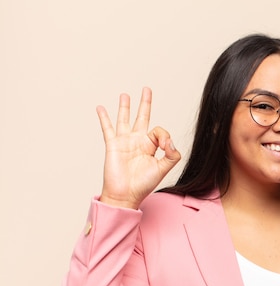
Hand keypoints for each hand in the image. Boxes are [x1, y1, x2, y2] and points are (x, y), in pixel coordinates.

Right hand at [97, 87, 180, 208]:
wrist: (126, 194)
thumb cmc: (143, 185)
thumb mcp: (163, 169)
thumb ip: (172, 155)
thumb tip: (171, 141)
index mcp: (151, 146)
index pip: (159, 131)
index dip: (164, 135)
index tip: (165, 145)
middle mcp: (138, 141)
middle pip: (142, 117)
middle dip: (145, 103)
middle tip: (147, 89)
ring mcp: (124, 141)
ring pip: (125, 119)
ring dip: (125, 106)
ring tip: (125, 94)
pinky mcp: (112, 144)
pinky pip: (107, 128)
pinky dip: (104, 117)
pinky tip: (100, 108)